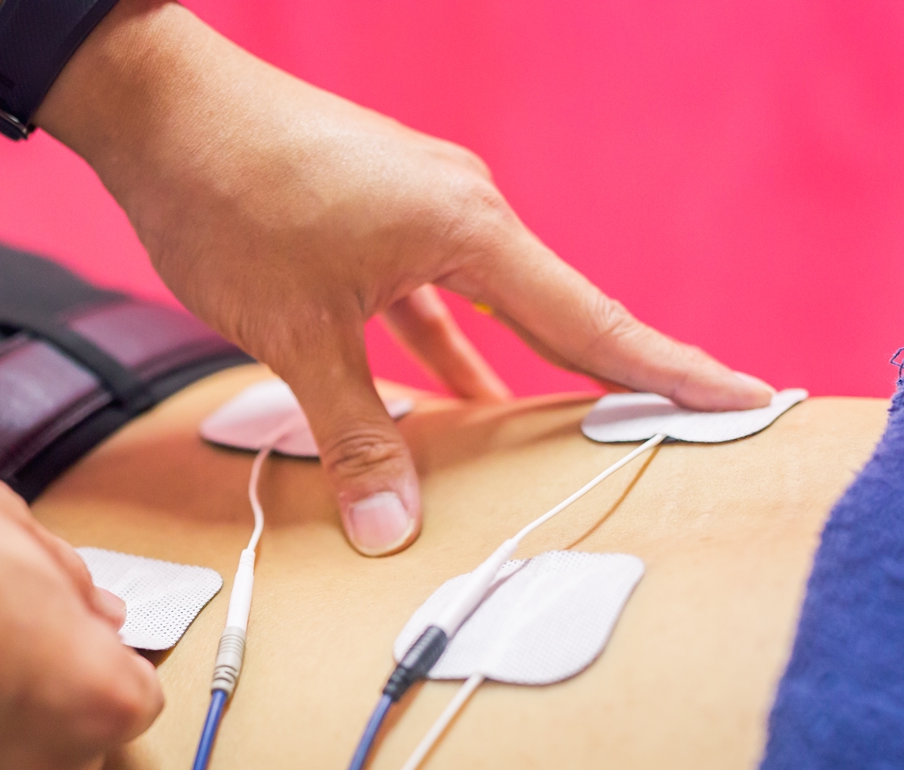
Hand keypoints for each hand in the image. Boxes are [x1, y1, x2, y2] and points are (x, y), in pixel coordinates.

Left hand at [44, 2, 773, 554]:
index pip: (591, 323)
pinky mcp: (376, 217)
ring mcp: (419, 210)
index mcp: (469, 229)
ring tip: (571, 436)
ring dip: (521, 374)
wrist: (159, 106)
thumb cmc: (231, 199)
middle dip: (615, 378)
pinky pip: (434, 297)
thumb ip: (355, 437)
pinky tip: (453, 404)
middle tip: (688, 424)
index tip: (744, 398)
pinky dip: (447, 349)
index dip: (668, 372)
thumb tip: (393, 530)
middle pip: (559, 314)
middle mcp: (463, 210)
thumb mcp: (298, 337)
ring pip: (492, 310)